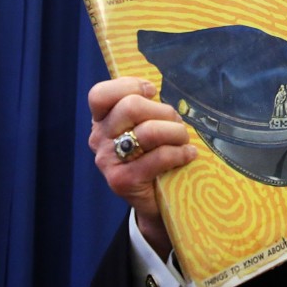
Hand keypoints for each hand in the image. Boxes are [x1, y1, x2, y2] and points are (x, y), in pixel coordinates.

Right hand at [88, 77, 196, 256]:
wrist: (155, 200)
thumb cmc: (154, 154)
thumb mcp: (148, 125)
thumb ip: (146, 107)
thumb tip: (156, 88)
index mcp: (102, 121)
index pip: (100, 94)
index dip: (129, 86)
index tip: (152, 91)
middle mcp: (99, 139)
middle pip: (130, 106)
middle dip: (164, 111)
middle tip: (176, 123)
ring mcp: (108, 161)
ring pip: (148, 131)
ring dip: (176, 132)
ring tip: (184, 140)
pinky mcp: (122, 181)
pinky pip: (159, 157)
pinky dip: (180, 153)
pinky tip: (188, 155)